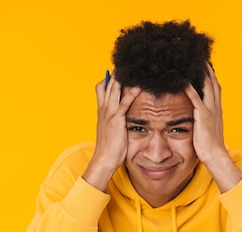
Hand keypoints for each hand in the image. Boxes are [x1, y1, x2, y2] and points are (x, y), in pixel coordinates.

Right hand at [83, 73, 140, 190]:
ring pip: (114, 89)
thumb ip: (116, 120)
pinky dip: (131, 93)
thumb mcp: (111, 130)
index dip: (109, 77)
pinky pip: (124, 102)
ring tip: (135, 67)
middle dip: (117, 72)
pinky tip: (139, 86)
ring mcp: (109, 113)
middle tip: (129, 62)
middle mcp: (104, 108)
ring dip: (123, 77)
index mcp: (102, 110)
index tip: (119, 70)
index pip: (102, 87)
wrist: (104, 160)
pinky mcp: (117, 119)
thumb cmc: (109, 148)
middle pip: (108, 83)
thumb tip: (124, 117)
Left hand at [185, 63, 241, 191]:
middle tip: (197, 55)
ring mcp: (210, 110)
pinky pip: (195, 98)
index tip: (203, 62)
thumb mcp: (207, 128)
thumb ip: (203, 118)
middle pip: (211, 80)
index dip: (209, 73)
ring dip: (199, 72)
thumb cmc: (209, 145)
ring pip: (206, 85)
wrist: (215, 156)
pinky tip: (182, 80)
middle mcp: (215, 106)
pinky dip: (189, 88)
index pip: (214, 85)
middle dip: (205, 67)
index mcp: (216, 108)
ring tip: (190, 60)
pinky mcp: (202, 116)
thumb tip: (197, 115)